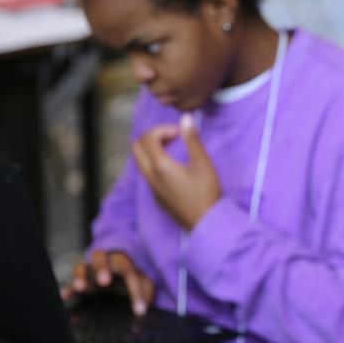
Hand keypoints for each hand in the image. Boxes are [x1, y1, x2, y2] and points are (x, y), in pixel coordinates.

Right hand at [62, 250, 154, 314]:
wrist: (119, 275)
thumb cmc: (134, 281)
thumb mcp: (144, 287)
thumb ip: (146, 295)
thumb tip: (143, 314)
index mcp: (124, 263)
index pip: (130, 273)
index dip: (136, 292)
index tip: (140, 311)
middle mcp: (105, 264)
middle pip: (100, 258)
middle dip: (102, 268)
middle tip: (104, 282)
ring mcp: (89, 272)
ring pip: (82, 267)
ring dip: (81, 276)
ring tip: (81, 288)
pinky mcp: (79, 283)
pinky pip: (70, 284)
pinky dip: (68, 290)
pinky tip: (64, 297)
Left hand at [131, 114, 221, 229]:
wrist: (206, 223)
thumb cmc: (207, 193)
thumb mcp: (203, 164)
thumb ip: (192, 140)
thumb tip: (185, 119)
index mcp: (160, 166)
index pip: (148, 138)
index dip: (162, 130)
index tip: (180, 133)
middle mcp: (151, 177)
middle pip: (137, 148)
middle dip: (152, 138)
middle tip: (172, 139)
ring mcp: (152, 188)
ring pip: (140, 162)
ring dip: (152, 151)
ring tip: (174, 152)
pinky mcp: (156, 197)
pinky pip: (147, 174)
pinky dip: (154, 163)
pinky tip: (174, 169)